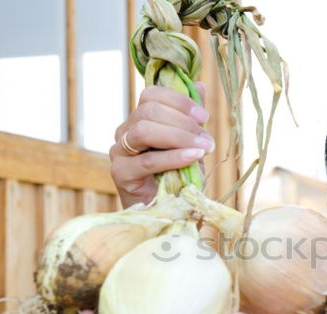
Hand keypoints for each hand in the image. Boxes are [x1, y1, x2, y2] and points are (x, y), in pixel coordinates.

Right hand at [110, 83, 215, 207]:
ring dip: (179, 136)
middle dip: (183, 122)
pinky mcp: (120, 173)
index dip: (178, 100)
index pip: (150, 95)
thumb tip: (200, 85)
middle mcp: (125, 132)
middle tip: (207, 138)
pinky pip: (147, 160)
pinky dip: (173, 157)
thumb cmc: (177, 180)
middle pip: (148, 110)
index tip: (203, 116)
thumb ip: (191, 118)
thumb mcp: (189, 146)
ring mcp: (119, 152)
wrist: (167, 214)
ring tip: (203, 148)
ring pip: (144, 130)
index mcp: (140, 120)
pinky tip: (193, 158)